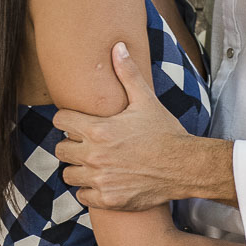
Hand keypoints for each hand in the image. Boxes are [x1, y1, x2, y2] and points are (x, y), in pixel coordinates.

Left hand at [52, 41, 198, 209]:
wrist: (184, 166)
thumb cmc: (164, 132)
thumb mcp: (145, 100)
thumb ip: (127, 73)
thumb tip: (118, 46)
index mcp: (97, 129)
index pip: (60, 121)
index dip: (68, 120)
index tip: (78, 122)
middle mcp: (94, 155)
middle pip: (60, 149)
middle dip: (71, 145)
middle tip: (87, 144)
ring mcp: (100, 180)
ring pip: (68, 174)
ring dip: (78, 169)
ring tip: (94, 163)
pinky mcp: (108, 199)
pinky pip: (81, 196)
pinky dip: (88, 190)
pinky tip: (102, 181)